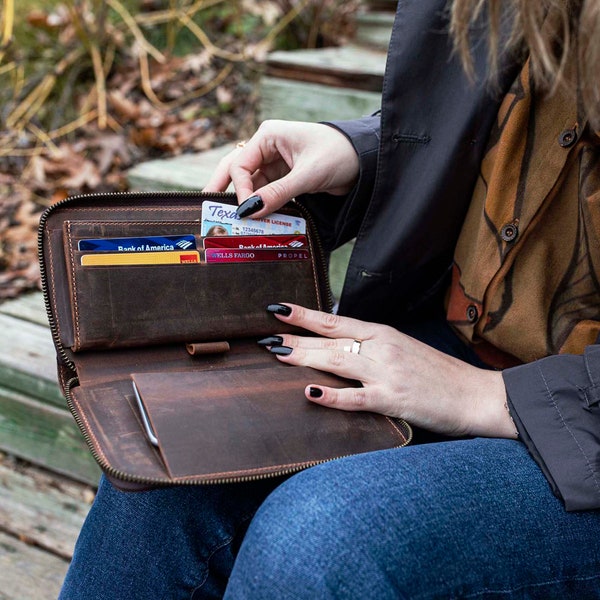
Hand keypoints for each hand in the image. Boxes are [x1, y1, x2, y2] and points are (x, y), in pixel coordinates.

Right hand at [202, 120, 359, 217]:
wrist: (366, 158)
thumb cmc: (340, 154)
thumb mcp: (308, 174)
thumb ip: (278, 193)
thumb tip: (250, 211)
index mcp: (268, 136)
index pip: (240, 165)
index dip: (241, 190)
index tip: (247, 211)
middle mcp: (267, 148)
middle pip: (235, 171)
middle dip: (221, 190)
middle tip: (205, 210)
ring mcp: (275, 164)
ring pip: (250, 185)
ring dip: (244, 203)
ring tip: (229, 222)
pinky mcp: (284, 178)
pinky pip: (265, 193)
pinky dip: (260, 206)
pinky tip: (253, 219)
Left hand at [263, 303, 517, 438]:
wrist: (475, 395)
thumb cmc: (439, 374)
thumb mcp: (404, 349)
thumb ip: (373, 346)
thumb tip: (339, 344)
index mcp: (383, 334)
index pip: (336, 321)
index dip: (305, 315)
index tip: (279, 309)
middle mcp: (381, 348)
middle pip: (330, 340)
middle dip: (295, 337)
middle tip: (265, 336)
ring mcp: (386, 373)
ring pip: (337, 361)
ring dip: (304, 357)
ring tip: (277, 353)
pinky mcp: (393, 399)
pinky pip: (357, 397)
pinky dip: (333, 395)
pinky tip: (311, 392)